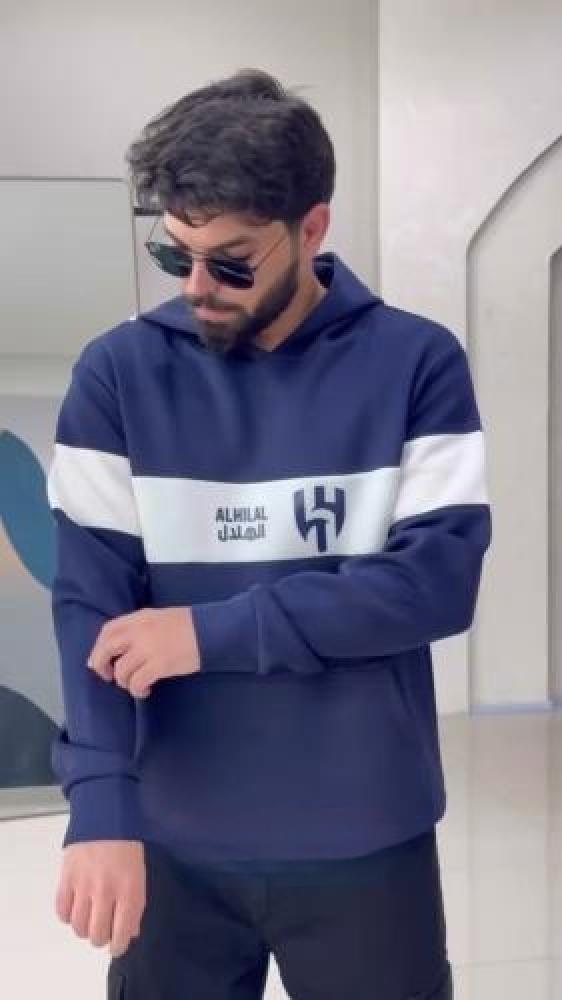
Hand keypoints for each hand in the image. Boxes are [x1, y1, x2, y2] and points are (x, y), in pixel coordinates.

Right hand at [55, 840, 145, 957]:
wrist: (104, 813)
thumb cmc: (127, 842)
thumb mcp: (139, 871)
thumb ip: (135, 903)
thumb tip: (129, 932)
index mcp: (130, 889)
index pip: (122, 932)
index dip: (119, 946)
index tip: (117, 946)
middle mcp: (106, 891)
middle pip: (97, 935)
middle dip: (101, 938)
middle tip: (103, 930)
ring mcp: (83, 885)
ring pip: (78, 927)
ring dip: (84, 928)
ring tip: (89, 918)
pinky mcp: (66, 878)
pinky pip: (62, 912)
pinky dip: (68, 916)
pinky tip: (75, 907)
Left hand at [87, 606, 200, 697]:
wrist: (211, 631)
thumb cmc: (189, 626)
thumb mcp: (159, 619)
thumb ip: (139, 629)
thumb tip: (122, 649)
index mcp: (139, 618)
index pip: (108, 630)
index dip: (99, 647)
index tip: (99, 659)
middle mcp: (140, 631)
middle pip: (107, 648)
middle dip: (101, 665)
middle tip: (107, 676)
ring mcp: (148, 648)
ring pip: (121, 670)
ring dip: (124, 682)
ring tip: (135, 685)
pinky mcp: (159, 664)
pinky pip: (137, 682)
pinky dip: (137, 690)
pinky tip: (145, 691)